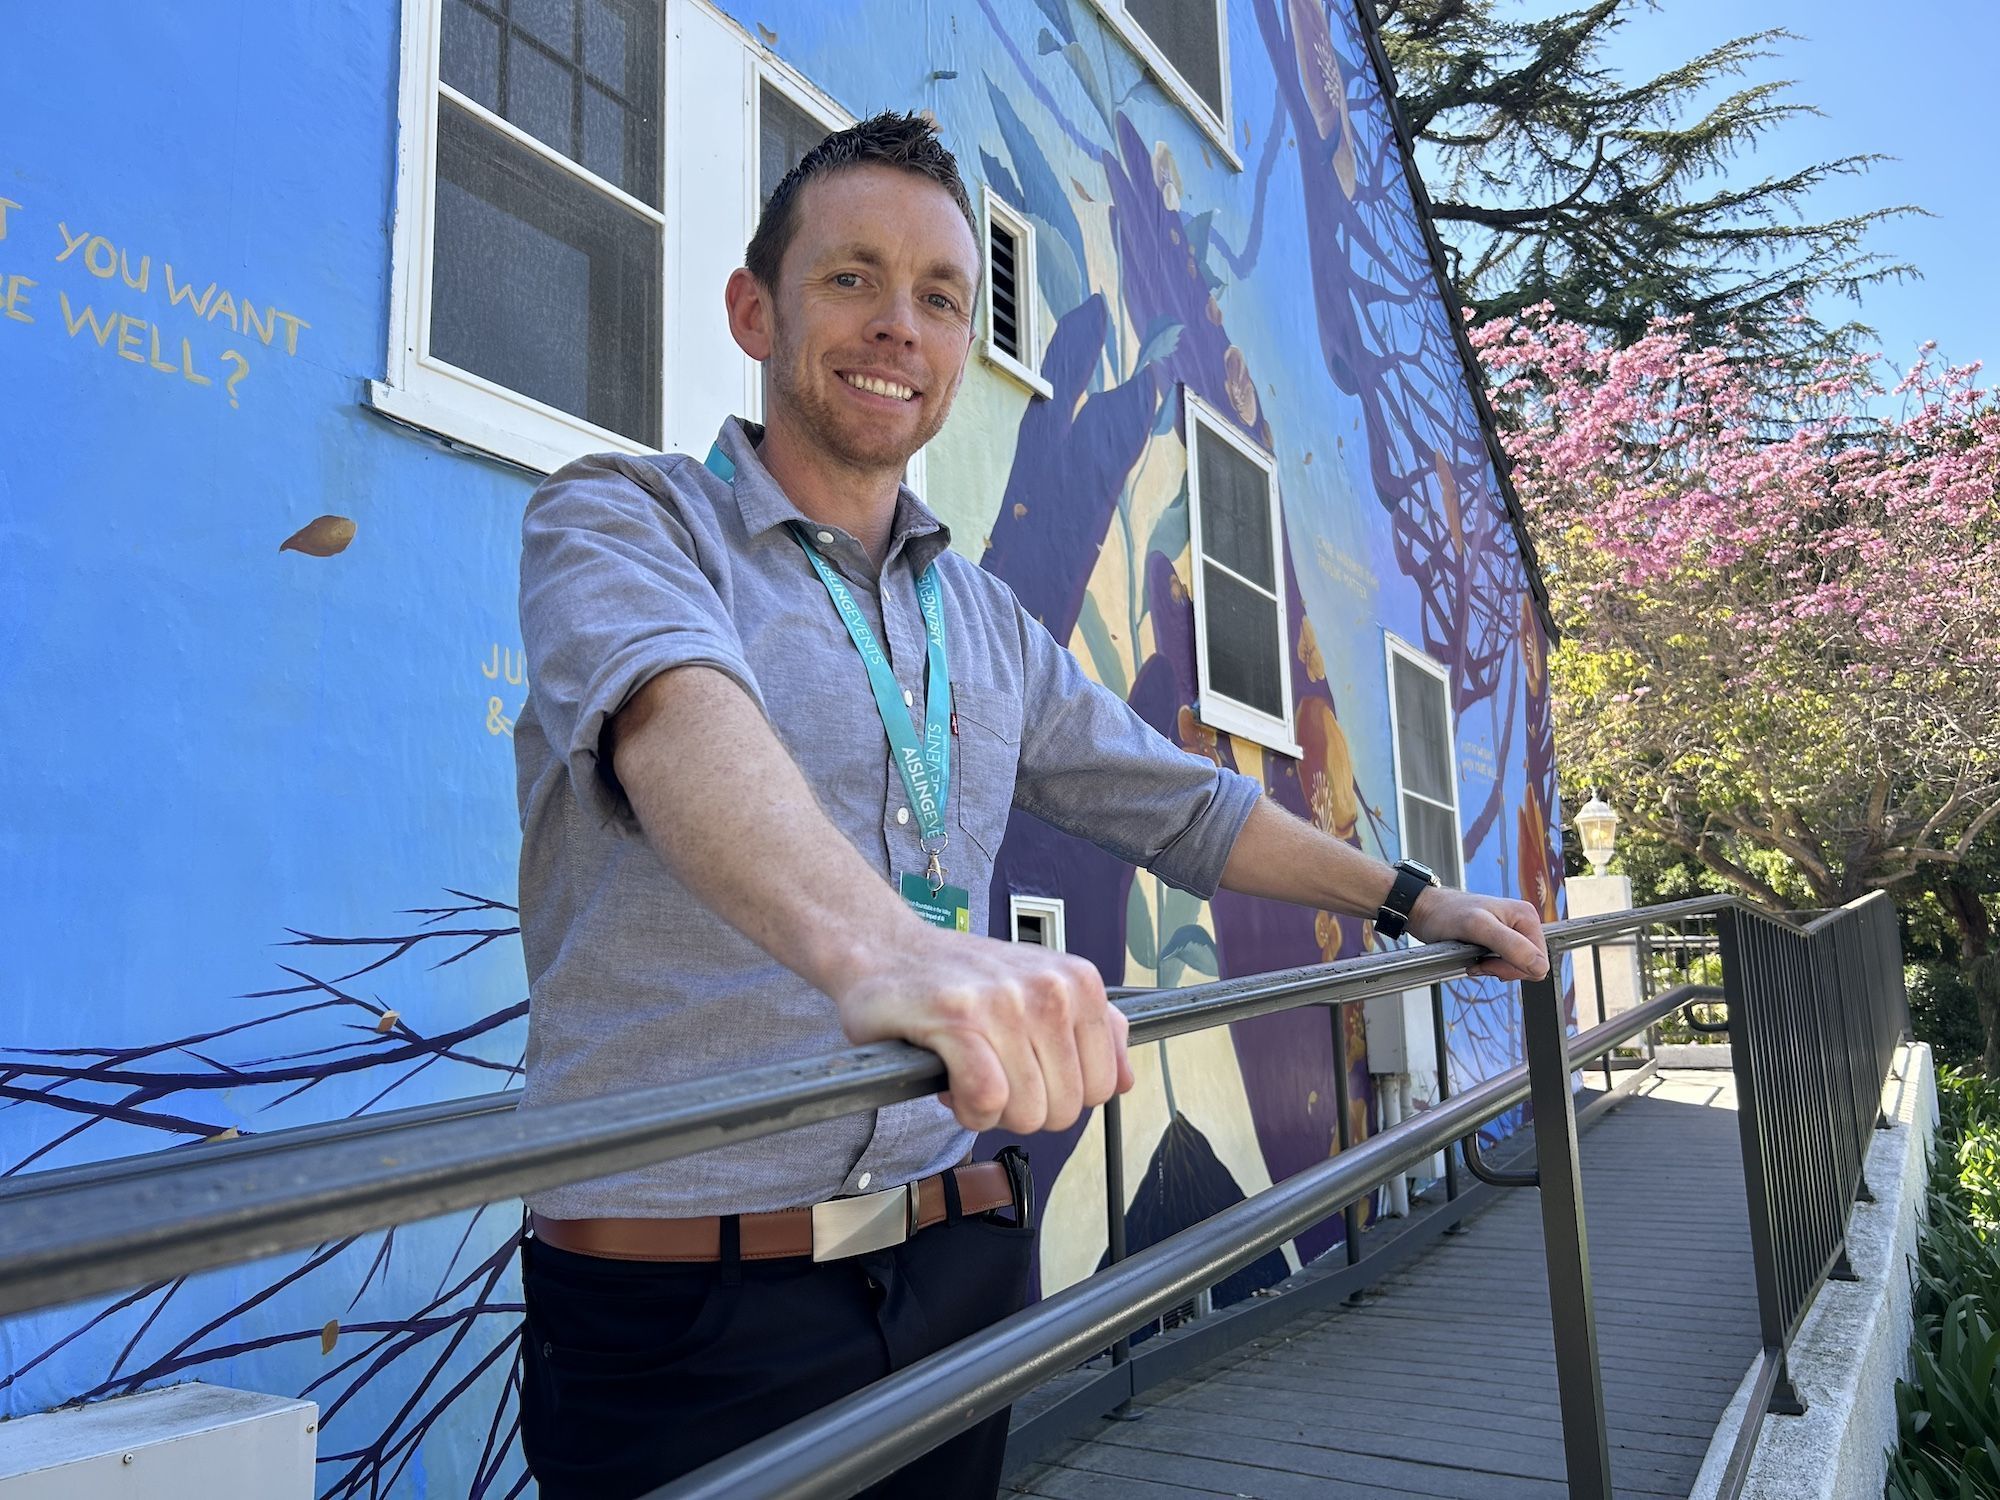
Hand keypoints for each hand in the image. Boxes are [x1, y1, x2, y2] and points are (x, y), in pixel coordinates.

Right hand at [829, 926, 1134, 1134]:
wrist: (886, 952)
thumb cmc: (959, 980)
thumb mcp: (1038, 990)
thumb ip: (1089, 1031)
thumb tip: (1126, 1079)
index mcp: (1079, 982)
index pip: (1104, 1087)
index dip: (1059, 1097)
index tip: (1024, 1075)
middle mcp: (1050, 987)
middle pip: (1065, 1108)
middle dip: (1022, 1110)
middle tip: (989, 1076)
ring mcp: (1005, 1001)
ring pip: (1027, 1109)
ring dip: (988, 1112)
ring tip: (966, 1075)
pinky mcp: (958, 1019)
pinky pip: (986, 1098)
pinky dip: (967, 1109)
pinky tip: (950, 1087)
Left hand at [1405, 887, 1549, 982]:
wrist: (1427, 911)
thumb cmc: (1446, 914)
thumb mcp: (1478, 928)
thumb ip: (1511, 946)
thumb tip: (1539, 965)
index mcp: (1527, 917)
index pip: (1539, 962)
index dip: (1512, 968)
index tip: (1487, 960)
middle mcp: (1524, 924)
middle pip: (1529, 967)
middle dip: (1502, 969)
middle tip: (1479, 960)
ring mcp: (1513, 933)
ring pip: (1517, 968)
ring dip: (1494, 969)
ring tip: (1474, 958)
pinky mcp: (1502, 941)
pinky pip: (1505, 965)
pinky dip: (1489, 966)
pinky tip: (1475, 958)